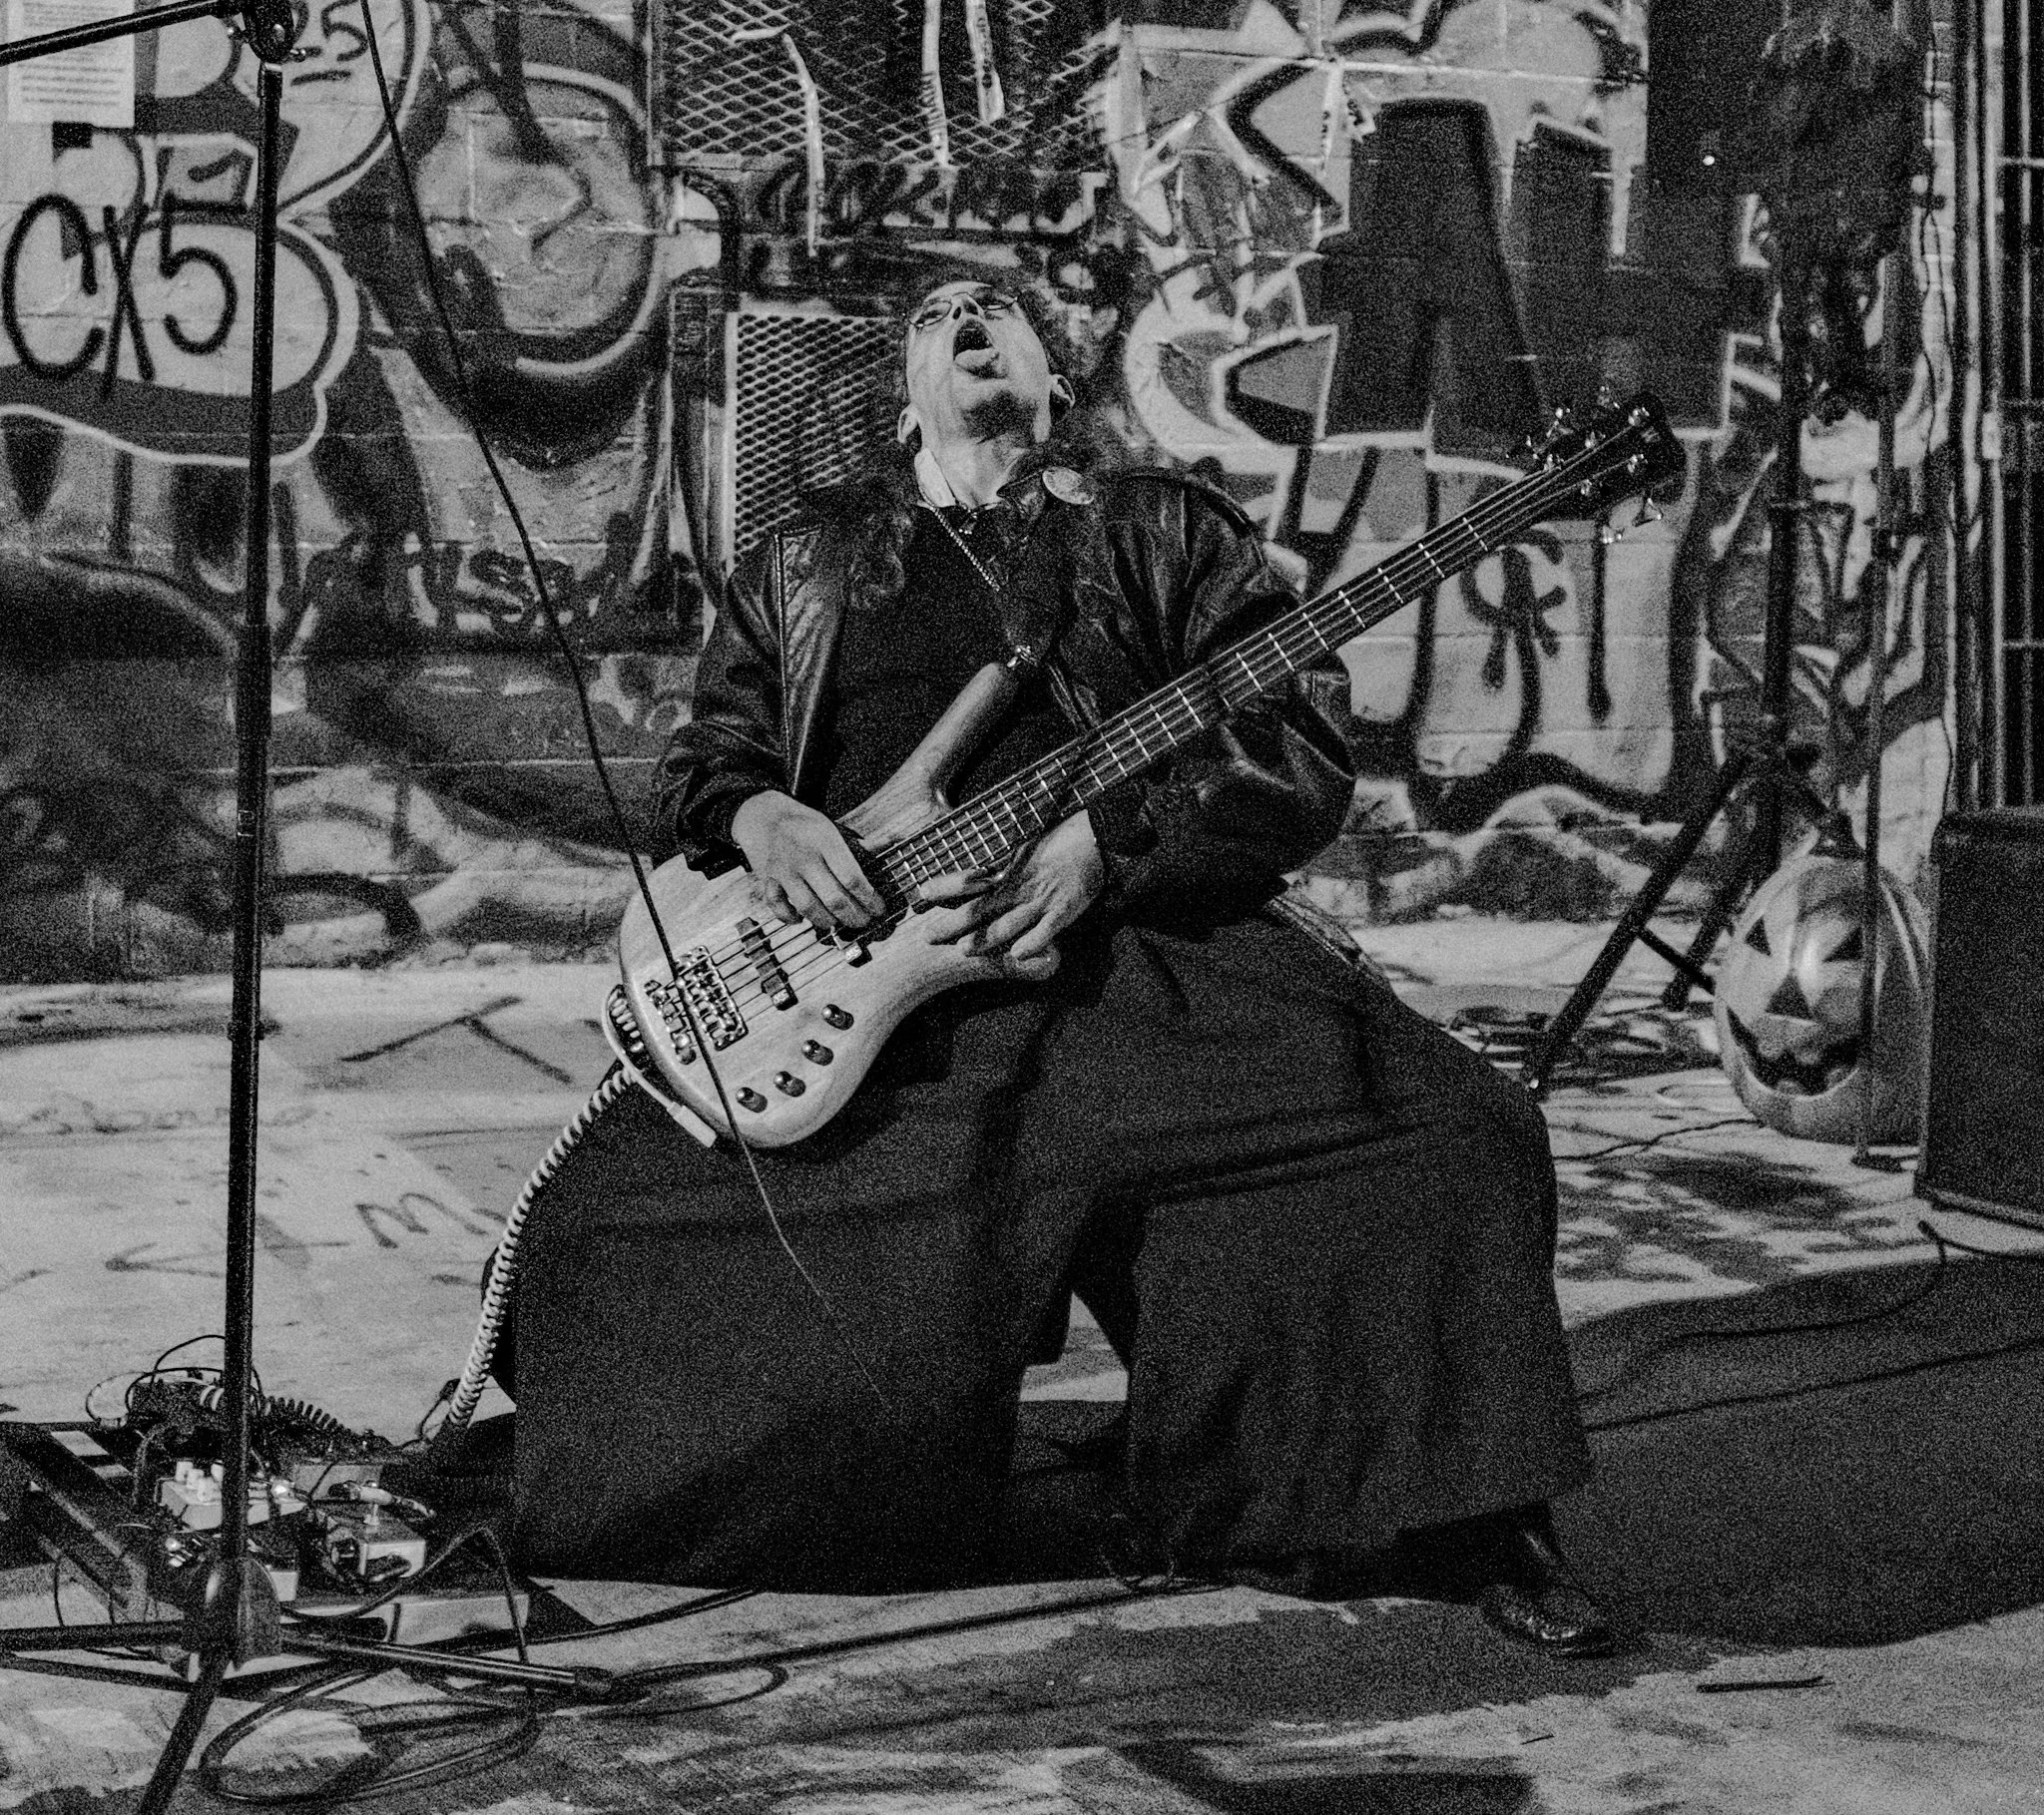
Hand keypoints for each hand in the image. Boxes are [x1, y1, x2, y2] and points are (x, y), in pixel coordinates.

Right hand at [730, 791, 884, 931]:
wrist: (765, 816)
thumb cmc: (807, 827)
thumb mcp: (834, 829)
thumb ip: (861, 844)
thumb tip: (892, 841)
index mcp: (825, 841)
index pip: (852, 877)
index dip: (869, 899)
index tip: (879, 909)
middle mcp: (804, 856)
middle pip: (834, 897)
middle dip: (854, 916)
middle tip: (864, 922)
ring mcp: (783, 869)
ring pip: (808, 907)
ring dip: (827, 921)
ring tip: (838, 922)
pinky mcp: (767, 879)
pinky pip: (777, 906)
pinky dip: (789, 917)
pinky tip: (801, 919)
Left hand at [924, 811, 1103, 980]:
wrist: (1096, 836)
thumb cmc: (1060, 840)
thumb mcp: (1025, 848)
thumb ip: (1003, 864)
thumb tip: (978, 873)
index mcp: (1009, 870)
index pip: (969, 880)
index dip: (944, 886)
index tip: (920, 892)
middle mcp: (1019, 887)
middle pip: (980, 908)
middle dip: (952, 923)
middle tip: (927, 936)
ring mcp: (1041, 900)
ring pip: (1008, 923)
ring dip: (986, 938)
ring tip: (964, 949)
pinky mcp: (1065, 909)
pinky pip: (1046, 930)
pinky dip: (1032, 943)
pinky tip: (1018, 955)